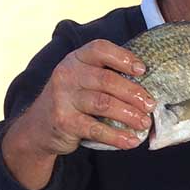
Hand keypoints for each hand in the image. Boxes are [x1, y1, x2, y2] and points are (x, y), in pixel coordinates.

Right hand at [2, 40, 155, 189]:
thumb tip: (149, 82)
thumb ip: (106, 74)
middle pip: (107, 80)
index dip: (123, 57)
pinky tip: (131, 140)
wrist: (38, 126)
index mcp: (76, 58)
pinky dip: (117, 136)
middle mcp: (68, 74)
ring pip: (103, 104)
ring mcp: (63, 98)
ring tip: (144, 122)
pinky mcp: (64, 122)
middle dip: (133, 93)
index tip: (143, 70)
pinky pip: (95, 129)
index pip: (100, 49)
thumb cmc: (73, 98)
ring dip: (129, 114)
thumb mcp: (83, 78)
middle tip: (150, 104)